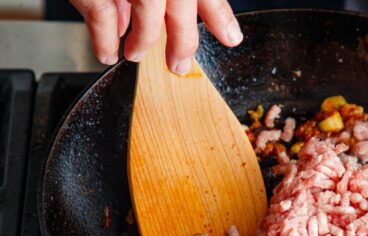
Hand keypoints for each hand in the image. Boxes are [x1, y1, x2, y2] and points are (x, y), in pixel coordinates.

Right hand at [70, 0, 243, 73]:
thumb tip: (145, 17)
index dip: (218, 15)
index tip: (231, 38)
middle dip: (184, 38)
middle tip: (179, 63)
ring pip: (149, 6)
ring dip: (145, 39)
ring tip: (137, 55)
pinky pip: (102, 14)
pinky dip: (105, 38)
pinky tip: (108, 52)